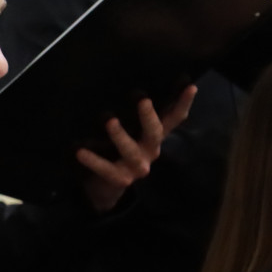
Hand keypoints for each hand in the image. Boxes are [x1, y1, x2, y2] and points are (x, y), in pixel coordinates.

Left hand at [77, 85, 196, 211]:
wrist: (106, 187)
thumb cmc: (119, 151)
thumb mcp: (131, 133)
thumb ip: (136, 117)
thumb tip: (135, 84)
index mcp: (154, 137)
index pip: (173, 119)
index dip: (182, 104)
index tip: (191, 86)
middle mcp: (150, 151)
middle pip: (154, 133)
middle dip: (149, 117)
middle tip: (143, 100)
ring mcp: (137, 166)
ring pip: (131, 150)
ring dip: (120, 135)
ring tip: (110, 121)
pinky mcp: (121, 179)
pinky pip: (106, 169)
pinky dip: (93, 160)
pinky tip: (80, 151)